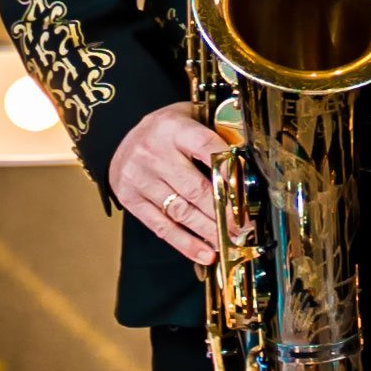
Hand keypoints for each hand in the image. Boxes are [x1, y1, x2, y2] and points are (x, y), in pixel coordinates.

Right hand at [107, 103, 238, 266]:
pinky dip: (185, 243)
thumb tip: (249, 164)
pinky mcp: (129, 199)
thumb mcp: (190, 117)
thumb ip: (217, 134)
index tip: (246, 190)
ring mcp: (139, 178)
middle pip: (194, 188)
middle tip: (244, 227)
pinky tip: (205, 253)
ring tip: (230, 241)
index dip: (228, 170)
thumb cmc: (168, 132)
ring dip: (209, 231)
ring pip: (180, 211)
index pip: (206, 147)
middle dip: (223, 211)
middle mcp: (153, 153)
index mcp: (173, 128)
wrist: (122, 139)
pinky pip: (160, 226)